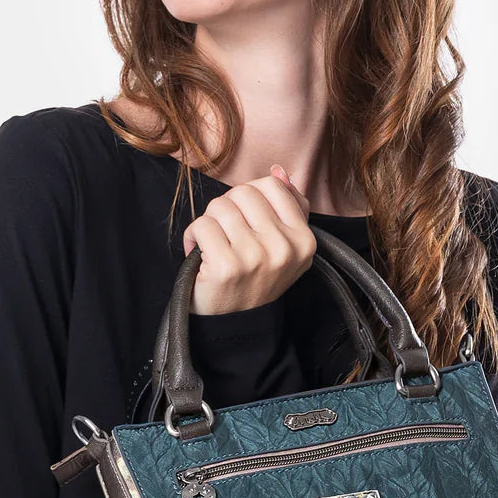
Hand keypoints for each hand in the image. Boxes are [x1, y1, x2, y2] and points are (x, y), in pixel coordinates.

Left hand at [182, 164, 315, 315]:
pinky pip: (202, 225)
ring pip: (220, 207)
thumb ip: (287, 207)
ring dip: (209, 223)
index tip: (245, 219)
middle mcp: (284, 248)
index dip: (250, 196)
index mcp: (304, 240)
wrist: (235, 325)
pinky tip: (199, 255)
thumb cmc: (254, 279)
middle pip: (244, 193)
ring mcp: (256, 257)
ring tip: (213, 244)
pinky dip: (193, 237)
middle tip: (226, 234)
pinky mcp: (228, 266)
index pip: (272, 187)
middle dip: (227, 208)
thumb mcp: (283, 247)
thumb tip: (278, 172)